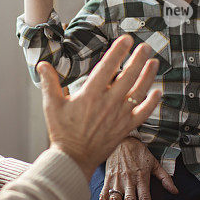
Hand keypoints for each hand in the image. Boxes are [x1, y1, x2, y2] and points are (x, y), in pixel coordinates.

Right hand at [40, 35, 162, 177]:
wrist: (74, 159)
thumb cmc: (62, 132)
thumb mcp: (52, 106)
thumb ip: (50, 83)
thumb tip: (42, 64)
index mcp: (90, 95)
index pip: (107, 67)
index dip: (118, 51)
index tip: (126, 39)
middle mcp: (108, 103)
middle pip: (128, 76)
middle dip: (138, 59)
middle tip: (145, 46)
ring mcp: (119, 116)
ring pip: (138, 91)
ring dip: (148, 75)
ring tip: (154, 61)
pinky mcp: (125, 127)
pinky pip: (143, 113)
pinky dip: (152, 103)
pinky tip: (157, 92)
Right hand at [97, 138, 177, 199]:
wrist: (122, 140)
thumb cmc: (139, 153)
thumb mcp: (154, 163)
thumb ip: (165, 178)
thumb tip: (176, 191)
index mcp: (141, 178)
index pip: (144, 198)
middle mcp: (128, 180)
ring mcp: (116, 180)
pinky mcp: (108, 178)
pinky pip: (103, 193)